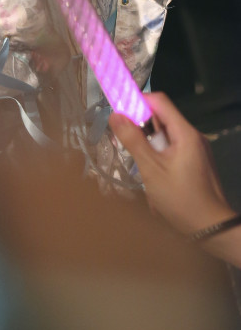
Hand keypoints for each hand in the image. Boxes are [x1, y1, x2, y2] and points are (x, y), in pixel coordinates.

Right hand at [109, 92, 233, 235]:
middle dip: (141, 126)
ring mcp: (197, 150)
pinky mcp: (197, 163)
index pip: (159, 101)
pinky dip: (159, 154)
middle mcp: (194, 136)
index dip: (137, 101)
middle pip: (163, 118)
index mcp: (185, 133)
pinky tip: (152, 173)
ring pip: (167, 135)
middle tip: (123, 140)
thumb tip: (115, 115)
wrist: (212, 228)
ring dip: (149, 143)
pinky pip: (174, 149)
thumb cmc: (181, 198)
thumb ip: (133, 140)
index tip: (119, 112)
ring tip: (138, 162)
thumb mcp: (151, 169)